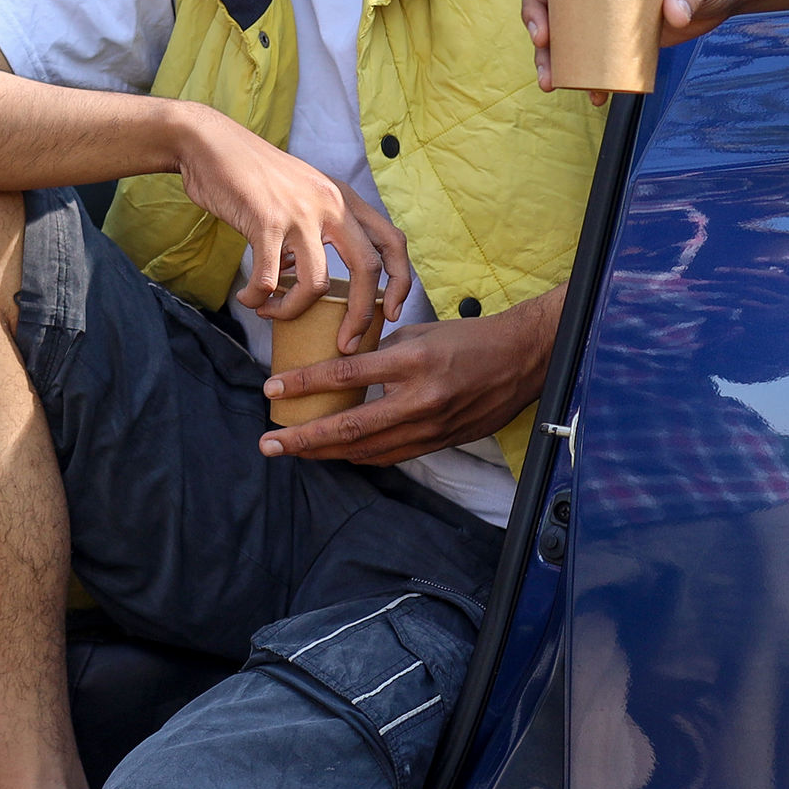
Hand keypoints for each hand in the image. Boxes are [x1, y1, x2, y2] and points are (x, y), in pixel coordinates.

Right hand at [172, 115, 413, 328]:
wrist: (210, 144)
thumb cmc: (252, 174)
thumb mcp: (301, 192)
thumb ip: (316, 229)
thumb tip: (311, 280)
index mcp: (343, 198)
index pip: (392, 241)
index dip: (401, 282)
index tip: (390, 312)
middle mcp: (330, 203)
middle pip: (368, 269)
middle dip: (361, 315)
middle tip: (345, 343)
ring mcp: (299, 212)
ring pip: (317, 284)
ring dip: (294, 311)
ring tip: (273, 313)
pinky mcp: (266, 222)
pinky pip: (269, 279)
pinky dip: (258, 298)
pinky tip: (248, 298)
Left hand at [258, 291, 560, 467]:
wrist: (519, 361)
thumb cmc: (467, 340)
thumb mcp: (418, 333)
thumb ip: (379, 352)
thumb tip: (339, 365)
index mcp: (411, 361)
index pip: (346, 373)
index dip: (305, 383)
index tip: (271, 389)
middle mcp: (419, 399)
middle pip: (350, 426)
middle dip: (303, 438)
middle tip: (268, 443)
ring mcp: (430, 427)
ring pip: (366, 449)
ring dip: (325, 452)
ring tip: (292, 450)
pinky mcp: (438, 443)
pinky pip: (389, 455)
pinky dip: (358, 455)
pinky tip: (334, 453)